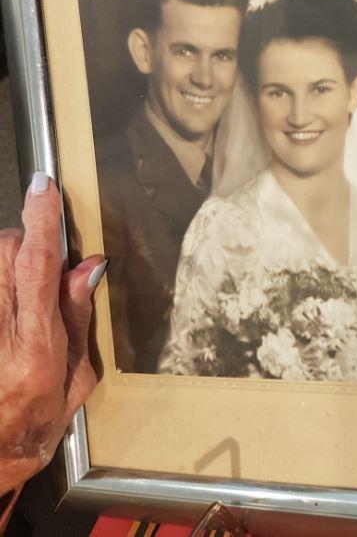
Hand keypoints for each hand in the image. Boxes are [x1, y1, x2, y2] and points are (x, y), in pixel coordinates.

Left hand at [0, 173, 105, 494]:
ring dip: (7, 260)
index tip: (44, 187)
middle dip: (24, 242)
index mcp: (35, 349)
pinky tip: (7, 305)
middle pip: (5, 252)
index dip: (42, 221)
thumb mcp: (77, 379)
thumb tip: (90, 264)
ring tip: (18, 293)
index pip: (38, 266)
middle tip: (38, 263)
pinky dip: (1, 281)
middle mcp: (1, 334)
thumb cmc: (32, 427)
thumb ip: (80, 317)